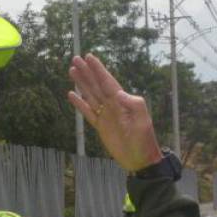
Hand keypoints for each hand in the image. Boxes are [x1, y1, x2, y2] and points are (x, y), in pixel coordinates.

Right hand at [68, 54, 161, 171]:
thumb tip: (119, 93)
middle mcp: (112, 105)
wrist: (140, 160)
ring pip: (90, 95)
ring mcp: (105, 115)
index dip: (98, 69)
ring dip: (81, 83)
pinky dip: (79, 103)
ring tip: (72, 70)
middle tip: (75, 58)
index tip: (89, 57)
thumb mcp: (143, 122)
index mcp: (122, 102)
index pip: (107, 82)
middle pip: (96, 85)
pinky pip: (87, 112)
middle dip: (87, 72)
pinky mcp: (100, 126)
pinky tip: (72, 94)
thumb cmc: (144, 141)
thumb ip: (134, 105)